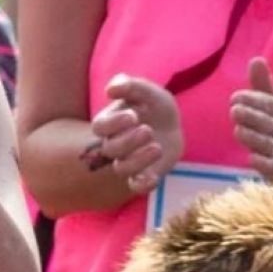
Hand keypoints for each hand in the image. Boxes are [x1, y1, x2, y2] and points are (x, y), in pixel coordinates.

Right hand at [87, 74, 183, 193]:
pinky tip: (154, 177)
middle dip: (128, 141)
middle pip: (111, 149)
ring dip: (138, 160)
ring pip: (122, 168)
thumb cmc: (153, 106)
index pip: (101, 127)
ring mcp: (128, 161)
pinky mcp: (143, 175)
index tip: (133, 115)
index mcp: (110, 123)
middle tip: (147, 130)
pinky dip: (143, 184)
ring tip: (157, 147)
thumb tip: (110, 89)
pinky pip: (137, 186)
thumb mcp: (147, 91)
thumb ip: (130, 85)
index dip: (114, 123)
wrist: (171, 126)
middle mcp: (115, 145)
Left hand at [231, 59, 272, 180]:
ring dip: (253, 138)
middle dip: (252, 117)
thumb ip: (263, 84)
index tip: (235, 97)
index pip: (271, 104)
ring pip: (269, 145)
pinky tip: (251, 157)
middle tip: (234, 111)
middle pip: (269, 124)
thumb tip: (255, 59)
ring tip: (238, 130)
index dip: (254, 100)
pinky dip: (263, 163)